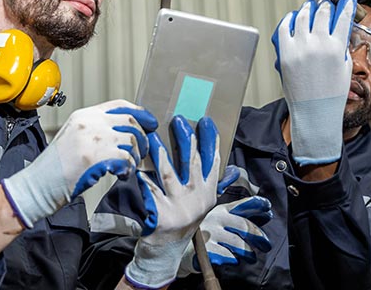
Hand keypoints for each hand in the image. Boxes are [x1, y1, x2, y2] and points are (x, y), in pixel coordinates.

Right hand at [1, 100, 156, 227]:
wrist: (36, 185)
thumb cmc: (56, 167)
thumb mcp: (75, 137)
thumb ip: (97, 129)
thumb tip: (127, 130)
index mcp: (84, 115)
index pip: (120, 104)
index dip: (140, 113)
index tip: (150, 123)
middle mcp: (89, 122)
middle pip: (130, 121)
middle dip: (142, 137)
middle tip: (140, 152)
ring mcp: (92, 138)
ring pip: (131, 140)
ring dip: (135, 156)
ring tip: (127, 167)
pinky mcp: (95, 157)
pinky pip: (125, 159)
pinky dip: (127, 169)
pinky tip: (121, 175)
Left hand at [124, 116, 220, 288]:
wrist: (166, 250)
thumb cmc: (184, 219)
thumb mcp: (204, 204)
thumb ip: (216, 185)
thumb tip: (233, 170)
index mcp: (208, 193)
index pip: (213, 162)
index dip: (210, 140)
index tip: (206, 121)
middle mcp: (196, 199)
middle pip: (192, 163)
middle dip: (186, 140)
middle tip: (179, 120)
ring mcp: (179, 208)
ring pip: (169, 175)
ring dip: (161, 154)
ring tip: (153, 136)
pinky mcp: (161, 216)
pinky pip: (150, 191)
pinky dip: (143, 178)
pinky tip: (137, 165)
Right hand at [176, 196, 272, 277]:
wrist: (178, 246)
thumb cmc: (203, 232)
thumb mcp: (218, 218)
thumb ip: (238, 215)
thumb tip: (263, 214)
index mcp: (221, 210)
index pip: (242, 205)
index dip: (257, 205)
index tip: (267, 208)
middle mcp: (217, 220)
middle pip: (244, 226)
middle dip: (259, 236)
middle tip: (266, 245)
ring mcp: (211, 234)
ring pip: (238, 243)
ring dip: (248, 252)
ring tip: (251, 257)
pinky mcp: (206, 250)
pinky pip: (226, 255)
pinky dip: (232, 258)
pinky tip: (234, 260)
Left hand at [271, 0, 356, 164]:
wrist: (314, 112)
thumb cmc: (332, 93)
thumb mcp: (345, 67)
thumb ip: (341, 45)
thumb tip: (336, 26)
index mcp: (338, 48)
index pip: (344, 15)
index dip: (346, 1)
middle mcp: (319, 45)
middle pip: (322, 11)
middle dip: (325, 4)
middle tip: (325, 1)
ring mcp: (301, 48)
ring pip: (303, 15)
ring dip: (307, 8)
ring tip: (310, 7)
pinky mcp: (286, 53)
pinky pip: (285, 27)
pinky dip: (289, 19)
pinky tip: (293, 18)